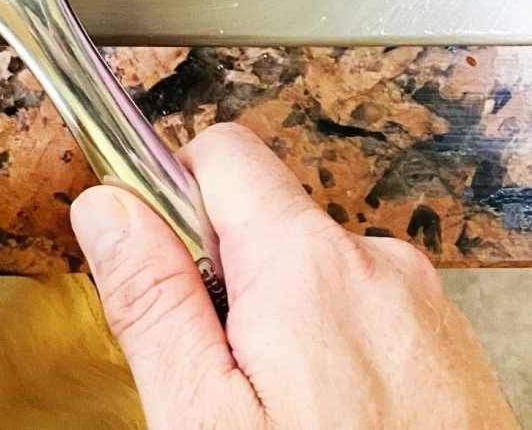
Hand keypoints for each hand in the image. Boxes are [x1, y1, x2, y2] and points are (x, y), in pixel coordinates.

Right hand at [70, 123, 515, 429]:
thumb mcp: (201, 416)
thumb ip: (151, 299)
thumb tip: (104, 205)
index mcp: (306, 261)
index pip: (218, 151)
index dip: (170, 202)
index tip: (159, 276)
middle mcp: (375, 264)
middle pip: (263, 222)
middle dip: (225, 283)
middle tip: (220, 384)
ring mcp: (423, 309)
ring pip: (312, 277)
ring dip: (283, 326)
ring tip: (285, 418)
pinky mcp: (451, 353)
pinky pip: (366, 318)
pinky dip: (338, 356)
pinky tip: (336, 422)